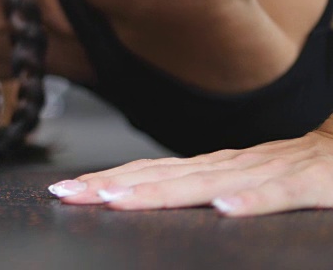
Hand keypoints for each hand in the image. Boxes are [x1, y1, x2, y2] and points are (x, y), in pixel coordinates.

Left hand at [48, 129, 332, 216]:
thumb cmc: (300, 168)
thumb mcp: (246, 179)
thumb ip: (208, 188)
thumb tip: (165, 200)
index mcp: (216, 166)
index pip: (152, 172)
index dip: (109, 180)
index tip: (67, 191)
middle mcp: (233, 165)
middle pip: (164, 176)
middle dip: (112, 186)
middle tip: (68, 195)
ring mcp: (270, 172)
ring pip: (208, 182)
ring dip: (161, 192)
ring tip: (118, 200)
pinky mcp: (312, 184)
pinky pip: (281, 193)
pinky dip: (254, 200)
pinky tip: (225, 209)